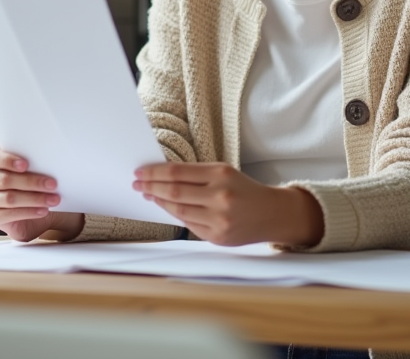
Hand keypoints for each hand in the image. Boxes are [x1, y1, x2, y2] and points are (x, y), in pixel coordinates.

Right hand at [0, 149, 83, 241]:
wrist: (35, 215)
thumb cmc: (35, 188)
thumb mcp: (35, 174)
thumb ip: (35, 166)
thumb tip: (51, 164)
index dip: (8, 160)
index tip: (26, 165)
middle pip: (6, 180)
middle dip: (31, 182)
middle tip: (53, 184)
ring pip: (10, 198)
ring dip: (35, 198)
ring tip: (54, 199)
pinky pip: (10, 214)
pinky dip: (30, 212)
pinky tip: (43, 210)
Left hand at [133, 162, 323, 247]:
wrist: (272, 214)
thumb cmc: (244, 190)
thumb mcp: (224, 173)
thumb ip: (196, 175)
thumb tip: (161, 177)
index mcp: (221, 175)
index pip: (177, 173)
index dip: (154, 172)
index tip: (140, 172)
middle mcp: (220, 197)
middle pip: (174, 192)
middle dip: (151, 187)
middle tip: (137, 183)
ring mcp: (219, 219)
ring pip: (178, 210)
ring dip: (159, 202)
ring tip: (148, 194)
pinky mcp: (218, 237)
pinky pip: (189, 225)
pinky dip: (175, 216)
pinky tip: (167, 208)